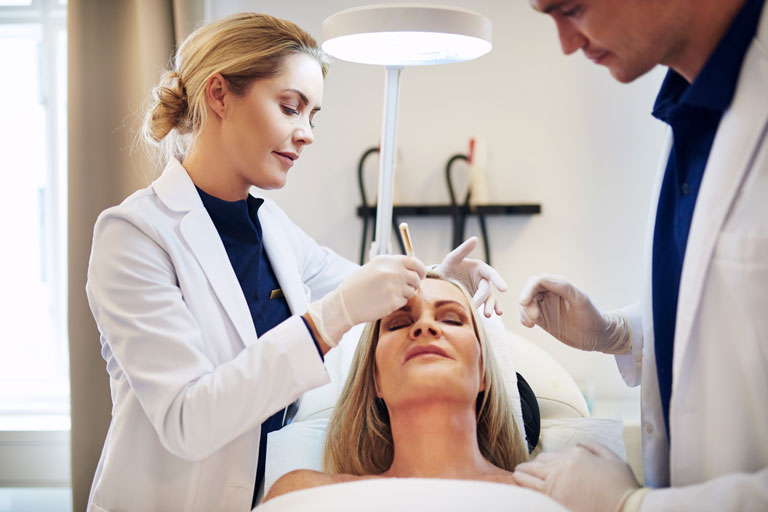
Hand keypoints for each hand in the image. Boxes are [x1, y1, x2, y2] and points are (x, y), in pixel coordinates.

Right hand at [306, 255, 425, 345]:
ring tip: (387, 294)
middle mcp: (392, 271)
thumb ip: (392, 266)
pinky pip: (404, 301)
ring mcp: (394, 286)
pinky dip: (397, 302)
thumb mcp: (374, 268)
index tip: (420, 274)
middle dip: (413, 283)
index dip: (420, 269)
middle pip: (416, 277)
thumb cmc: (358, 286)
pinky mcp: (394, 301)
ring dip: (404, 293)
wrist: (345, 304)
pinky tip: (384, 301)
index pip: (414, 262)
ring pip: (411, 291)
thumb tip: (412, 268)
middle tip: (404, 287)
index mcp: (387, 261)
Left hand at [436, 237, 507, 316]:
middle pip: (487, 290)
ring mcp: (480, 291)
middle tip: (475, 306)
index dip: (498, 280)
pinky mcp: (478, 300)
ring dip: (490, 306)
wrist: (439, 282)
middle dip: (483, 298)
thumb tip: (475, 238)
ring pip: (490, 299)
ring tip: (487, 314)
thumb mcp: (452, 258)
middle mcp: (482, 279)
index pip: (492, 274)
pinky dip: (492, 309)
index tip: (504, 289)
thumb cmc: (446, 268)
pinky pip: (487, 305)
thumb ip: (463, 249)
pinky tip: (494, 315)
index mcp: (480, 268)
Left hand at [513, 442, 639, 511]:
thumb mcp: (614, 459)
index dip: (546, 460)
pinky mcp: (554, 498)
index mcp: (577, 455)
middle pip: (539, 462)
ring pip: (530, 473)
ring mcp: (557, 482)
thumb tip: (579, 444)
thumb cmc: (623, 487)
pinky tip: (517, 481)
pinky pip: (531, 488)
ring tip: (517, 474)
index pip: (552, 454)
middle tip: (525, 469)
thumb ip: (595, 448)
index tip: (543, 465)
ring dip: (522, 472)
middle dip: (532, 465)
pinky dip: (522, 483)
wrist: (628, 509)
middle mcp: (564, 466)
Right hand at [518, 274, 630, 353]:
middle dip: (526, 303)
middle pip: (528, 291)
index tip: (523, 302)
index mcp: (559, 284)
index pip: (537, 281)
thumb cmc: (593, 316)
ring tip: (532, 323)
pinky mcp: (543, 318)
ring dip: (524, 312)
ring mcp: (545, 306)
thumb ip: (562, 286)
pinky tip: (530, 326)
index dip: (528, 290)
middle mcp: (550, 293)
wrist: (599, 336)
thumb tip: (541, 278)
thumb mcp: (580, 300)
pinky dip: (524, 319)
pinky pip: (527, 315)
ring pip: (526, 303)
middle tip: (534, 318)